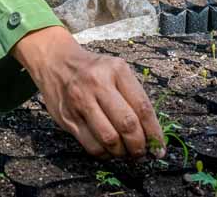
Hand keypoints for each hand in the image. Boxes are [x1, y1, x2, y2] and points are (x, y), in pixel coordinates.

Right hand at [11, 26, 165, 159]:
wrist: (56, 62)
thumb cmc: (94, 69)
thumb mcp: (116, 70)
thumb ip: (133, 96)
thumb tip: (151, 132)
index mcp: (116, 70)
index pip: (142, 107)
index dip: (154, 133)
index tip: (159, 148)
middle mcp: (98, 84)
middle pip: (127, 125)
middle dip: (139, 146)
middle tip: (143, 153)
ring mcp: (80, 102)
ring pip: (109, 139)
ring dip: (122, 153)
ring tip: (126, 153)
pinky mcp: (68, 118)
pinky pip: (91, 146)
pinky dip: (105, 154)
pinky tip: (110, 150)